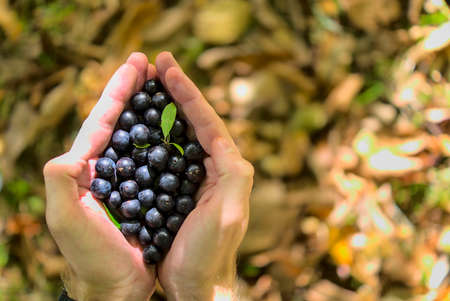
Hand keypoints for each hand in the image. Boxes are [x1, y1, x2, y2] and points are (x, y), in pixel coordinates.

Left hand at [43, 53, 155, 300]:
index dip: (119, 88)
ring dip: (154, 107)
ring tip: (166, 85)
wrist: (115, 287)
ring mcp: (129, 179)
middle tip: (152, 63)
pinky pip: (160, 157)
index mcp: (87, 167)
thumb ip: (61, 178)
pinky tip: (179, 126)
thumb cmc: (92, 257)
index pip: (104, 118)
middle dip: (136, 89)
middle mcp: (108, 168)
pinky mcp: (148, 193)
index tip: (138, 63)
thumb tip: (74, 148)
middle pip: (123, 119)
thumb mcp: (67, 217)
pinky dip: (167, 136)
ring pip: (143, 134)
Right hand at [154, 52, 253, 300]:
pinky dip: (157, 133)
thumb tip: (225, 141)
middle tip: (159, 64)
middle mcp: (215, 168)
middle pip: (195, 120)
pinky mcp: (181, 188)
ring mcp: (198, 177)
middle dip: (178, 91)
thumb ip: (234, 173)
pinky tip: (143, 123)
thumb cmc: (210, 251)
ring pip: (181, 133)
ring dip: (166, 107)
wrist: (196, 283)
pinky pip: (169, 154)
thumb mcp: (229, 211)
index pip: (207, 121)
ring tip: (150, 84)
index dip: (188, 93)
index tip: (168, 68)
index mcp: (228, 168)